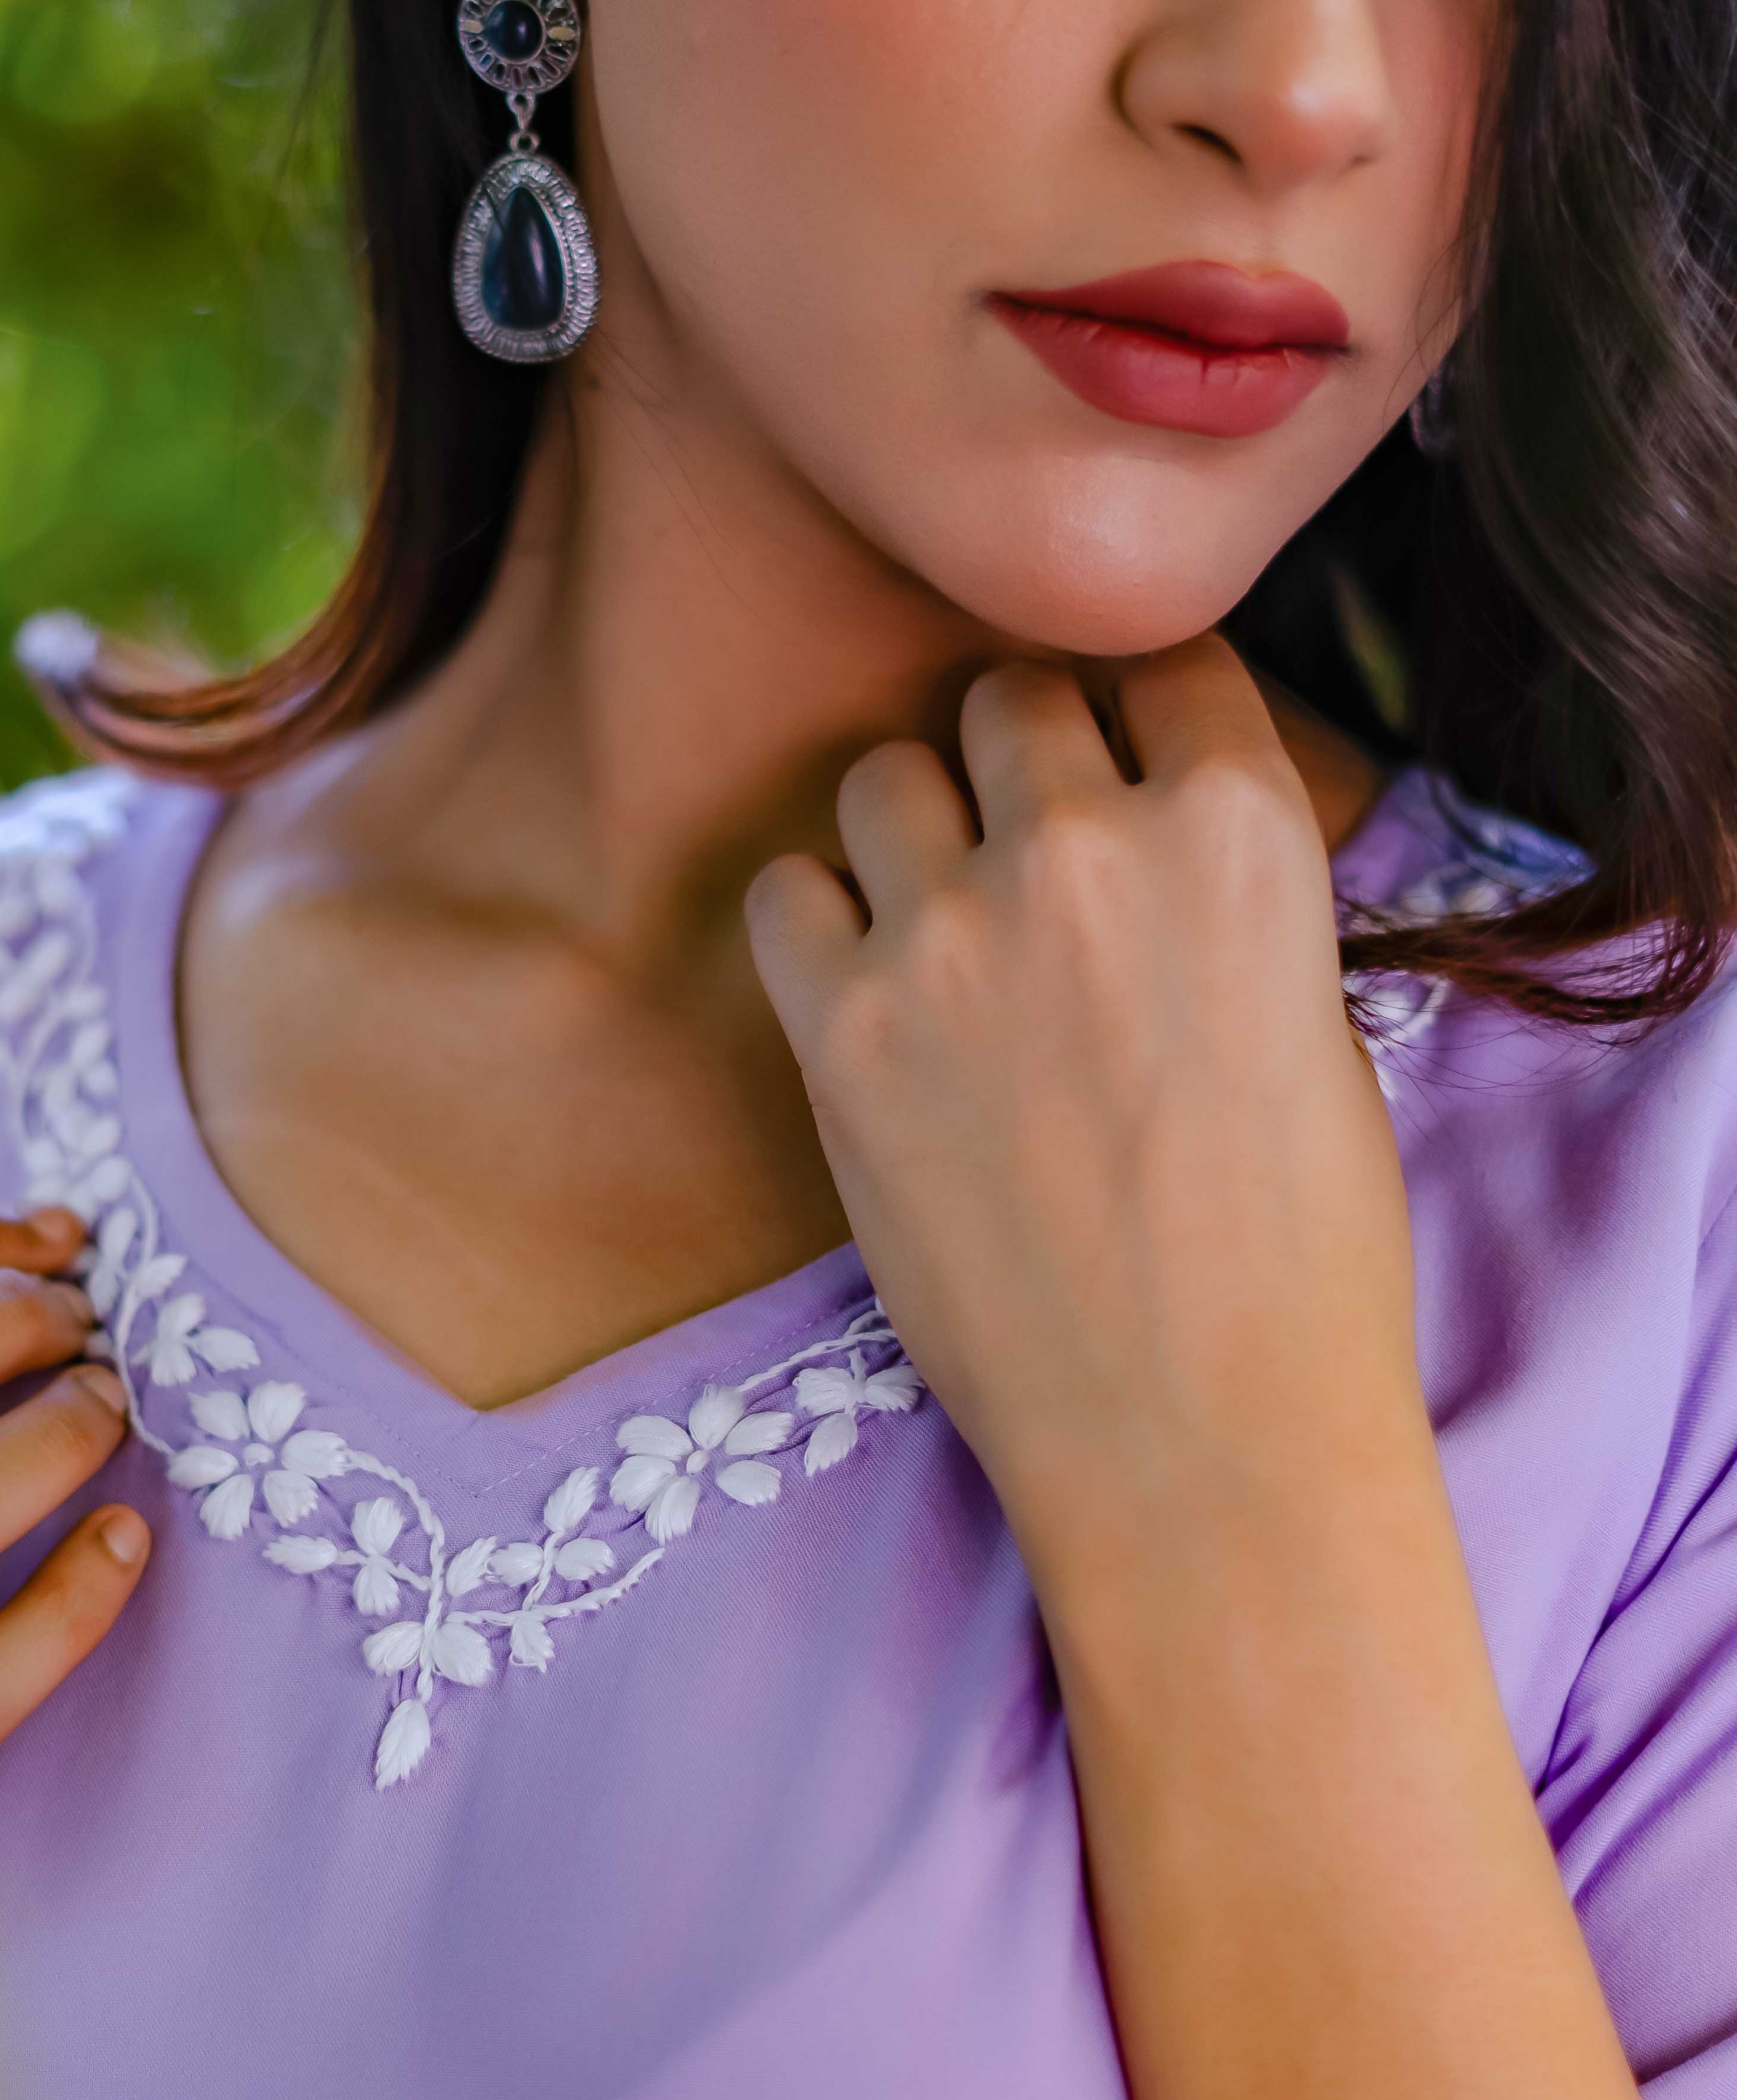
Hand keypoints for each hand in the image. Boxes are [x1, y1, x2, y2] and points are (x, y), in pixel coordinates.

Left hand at [744, 634, 1425, 1608]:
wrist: (1200, 1437)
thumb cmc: (1296, 1259)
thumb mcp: (1315, 1026)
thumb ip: (1225, 897)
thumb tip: (1155, 834)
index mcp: (1239, 832)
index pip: (1164, 663)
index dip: (1141, 714)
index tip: (1127, 761)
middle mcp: (1086, 849)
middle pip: (1010, 698)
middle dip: (1021, 759)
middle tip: (1029, 853)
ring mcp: (950, 935)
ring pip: (884, 773)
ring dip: (912, 829)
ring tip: (944, 923)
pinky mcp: (843, 1032)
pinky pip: (784, 891)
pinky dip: (817, 922)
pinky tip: (866, 989)